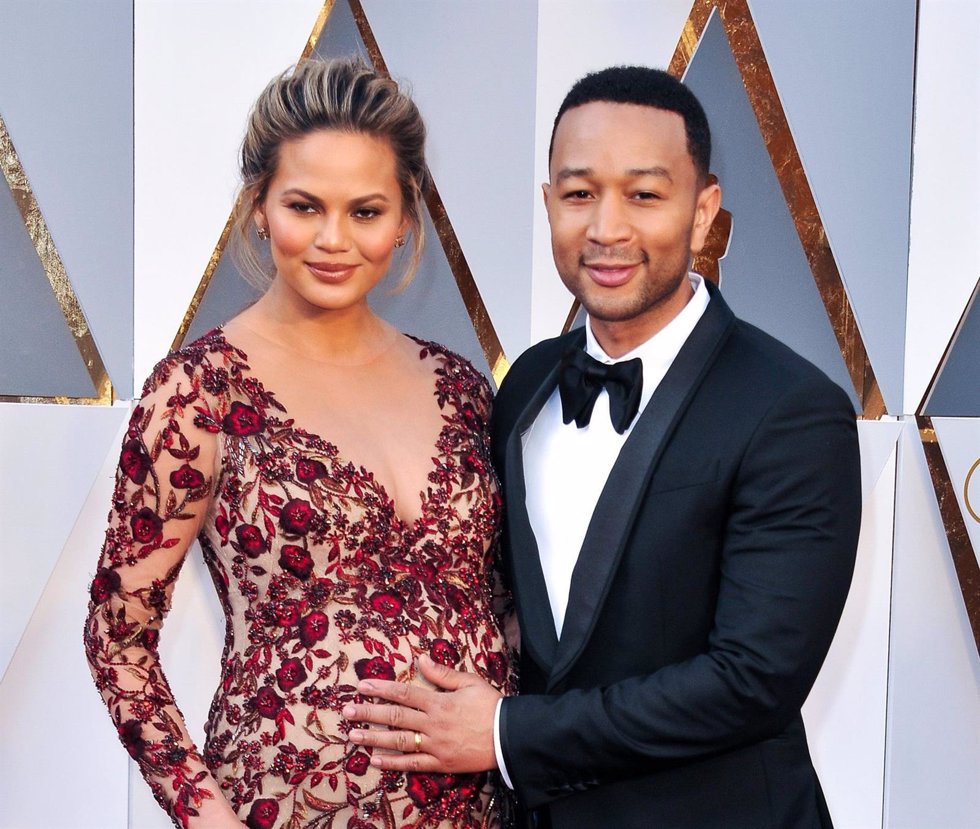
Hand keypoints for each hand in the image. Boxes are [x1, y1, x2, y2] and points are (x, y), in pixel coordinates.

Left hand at [342, 653, 499, 772]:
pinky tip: (376, 760)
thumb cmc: (491, 706)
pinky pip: (413, 764)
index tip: (361, 686)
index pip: (404, 693)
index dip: (380, 689)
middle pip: (395, 717)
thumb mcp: (470, 682)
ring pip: (399, 741)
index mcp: (439, 702)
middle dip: (368, 713)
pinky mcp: (440, 763)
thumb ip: (443, 673)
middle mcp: (432, 724)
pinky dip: (393, 763)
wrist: (509, 736)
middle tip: (346, 711)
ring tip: (353, 735)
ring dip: (374, 738)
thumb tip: (421, 659)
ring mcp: (435, 746)